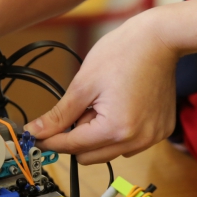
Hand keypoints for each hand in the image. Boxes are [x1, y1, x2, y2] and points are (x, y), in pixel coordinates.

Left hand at [24, 10, 178, 163]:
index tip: (37, 137)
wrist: (159, 39)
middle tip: (80, 110)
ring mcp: (152, 138)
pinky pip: (130, 144)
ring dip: (98, 136)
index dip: (51, 141)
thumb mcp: (83, 84)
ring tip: (103, 105)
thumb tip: (36, 131)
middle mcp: (137, 141)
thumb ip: (59, 115)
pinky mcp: (161, 132)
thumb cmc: (123, 53)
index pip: (73, 147)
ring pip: (109, 152)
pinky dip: (118, 132)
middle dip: (77, 138)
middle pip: (89, 157)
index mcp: (116, 129)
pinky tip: (120, 107)